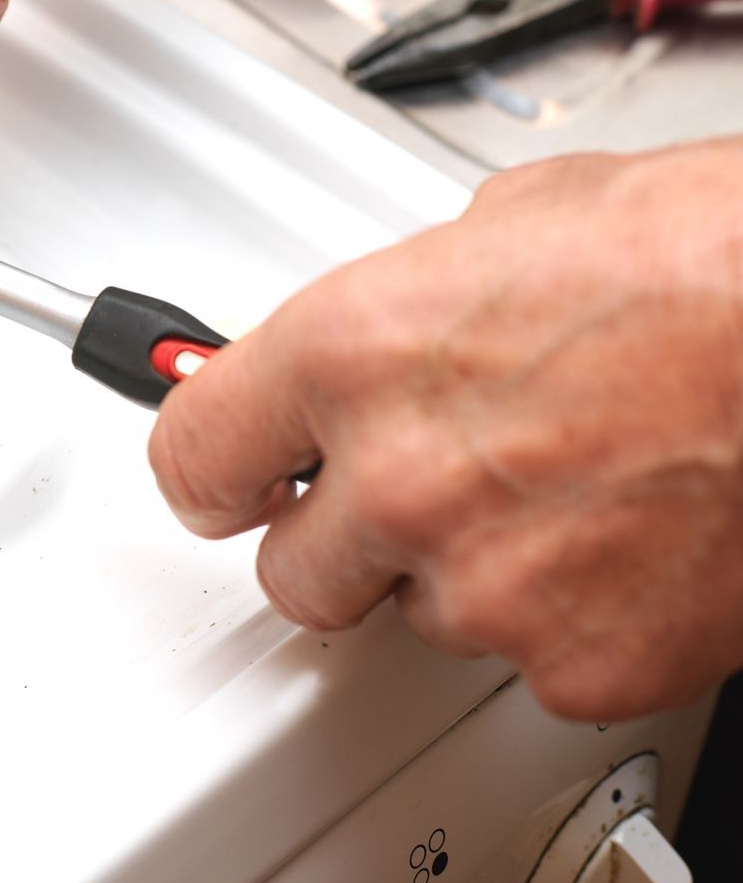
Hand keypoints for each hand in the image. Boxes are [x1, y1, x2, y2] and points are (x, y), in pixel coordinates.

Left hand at [149, 142, 742, 720]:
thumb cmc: (706, 259)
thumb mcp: (513, 221)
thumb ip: (407, 297)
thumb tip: (387, 327)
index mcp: (351, 352)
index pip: (191, 455)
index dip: (213, 467)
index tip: (226, 474)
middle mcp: (398, 478)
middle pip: (291, 570)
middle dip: (340, 533)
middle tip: (415, 485)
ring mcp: (487, 584)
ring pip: (415, 615)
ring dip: (462, 567)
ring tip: (561, 487)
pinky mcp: (582, 661)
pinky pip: (529, 659)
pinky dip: (566, 614)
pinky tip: (623, 537)